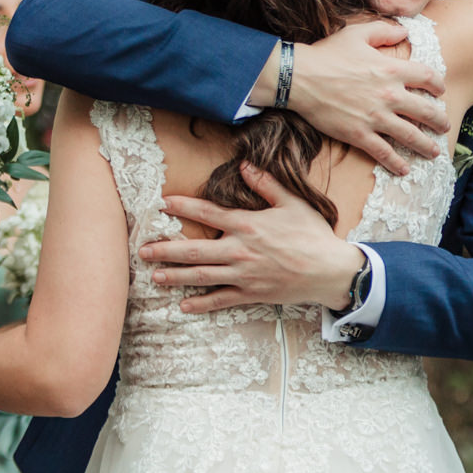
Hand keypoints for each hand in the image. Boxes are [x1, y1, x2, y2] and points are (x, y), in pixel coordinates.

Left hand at [142, 163, 362, 313]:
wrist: (330, 271)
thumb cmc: (312, 235)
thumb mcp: (293, 203)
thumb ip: (266, 184)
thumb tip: (245, 166)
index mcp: (248, 225)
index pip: (207, 213)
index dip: (182, 207)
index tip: (161, 204)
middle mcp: (240, 251)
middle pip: (194, 250)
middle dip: (166, 250)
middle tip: (142, 251)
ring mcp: (244, 275)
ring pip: (202, 277)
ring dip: (175, 276)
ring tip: (154, 276)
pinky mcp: (251, 294)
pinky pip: (221, 300)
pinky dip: (201, 304)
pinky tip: (183, 306)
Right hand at [289, 20, 447, 174]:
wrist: (300, 77)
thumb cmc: (327, 54)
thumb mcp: (357, 33)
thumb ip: (383, 31)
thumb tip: (404, 31)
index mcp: (391, 69)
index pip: (427, 77)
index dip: (438, 85)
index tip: (441, 92)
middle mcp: (389, 94)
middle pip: (426, 111)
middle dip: (439, 121)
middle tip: (445, 126)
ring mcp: (376, 117)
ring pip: (410, 135)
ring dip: (426, 145)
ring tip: (434, 152)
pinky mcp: (359, 134)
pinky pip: (384, 152)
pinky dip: (396, 163)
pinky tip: (405, 169)